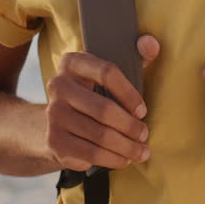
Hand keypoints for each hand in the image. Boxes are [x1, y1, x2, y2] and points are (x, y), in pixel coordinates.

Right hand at [45, 34, 159, 170]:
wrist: (56, 122)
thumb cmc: (93, 93)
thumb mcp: (109, 73)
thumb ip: (135, 55)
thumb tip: (151, 43)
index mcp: (72, 62)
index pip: (107, 72)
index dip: (129, 93)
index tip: (142, 110)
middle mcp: (58, 85)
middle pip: (104, 108)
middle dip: (130, 126)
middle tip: (144, 135)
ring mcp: (53, 114)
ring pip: (99, 135)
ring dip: (126, 147)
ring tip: (141, 151)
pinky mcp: (54, 140)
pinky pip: (90, 154)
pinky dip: (112, 159)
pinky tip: (124, 159)